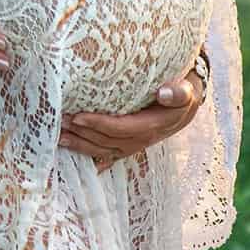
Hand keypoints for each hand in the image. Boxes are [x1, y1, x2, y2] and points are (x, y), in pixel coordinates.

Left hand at [59, 64, 204, 171]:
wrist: (190, 103)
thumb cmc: (185, 91)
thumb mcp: (187, 89)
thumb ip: (179, 92)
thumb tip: (164, 92)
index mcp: (154, 126)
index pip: (122, 128)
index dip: (99, 124)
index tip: (78, 117)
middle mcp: (143, 140)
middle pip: (109, 142)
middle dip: (83, 134)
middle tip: (60, 124)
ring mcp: (137, 144)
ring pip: (106, 150)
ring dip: (82, 145)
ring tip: (60, 138)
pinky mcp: (132, 144)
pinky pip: (111, 154)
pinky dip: (95, 158)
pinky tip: (79, 160)